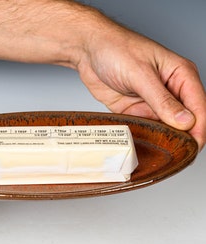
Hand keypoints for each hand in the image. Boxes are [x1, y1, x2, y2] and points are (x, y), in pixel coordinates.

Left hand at [77, 15, 205, 150]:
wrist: (88, 51)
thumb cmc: (116, 49)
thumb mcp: (140, 74)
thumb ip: (162, 99)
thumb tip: (186, 121)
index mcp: (180, 75)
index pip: (199, 107)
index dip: (199, 129)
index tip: (192, 147)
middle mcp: (169, 91)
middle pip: (184, 121)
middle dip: (181, 138)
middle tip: (174, 155)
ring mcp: (152, 102)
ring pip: (165, 128)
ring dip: (161, 140)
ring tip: (156, 152)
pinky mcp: (136, 110)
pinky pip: (145, 128)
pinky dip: (144, 136)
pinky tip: (140, 144)